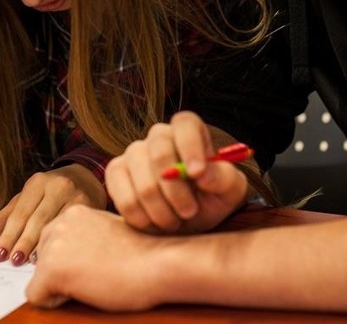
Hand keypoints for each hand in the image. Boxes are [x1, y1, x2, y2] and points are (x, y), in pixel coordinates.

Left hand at [0, 163, 105, 265]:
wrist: (86, 180)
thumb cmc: (51, 192)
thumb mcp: (28, 197)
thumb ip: (8, 215)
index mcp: (38, 182)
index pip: (20, 212)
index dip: (9, 235)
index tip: (0, 254)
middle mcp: (57, 186)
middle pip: (36, 220)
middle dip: (23, 243)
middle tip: (13, 260)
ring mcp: (75, 196)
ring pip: (54, 225)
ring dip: (39, 246)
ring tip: (27, 261)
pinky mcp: (89, 206)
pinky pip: (70, 228)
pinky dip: (59, 242)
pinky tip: (51, 253)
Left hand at [26, 205, 165, 310]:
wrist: (157, 262)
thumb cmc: (143, 252)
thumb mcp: (107, 232)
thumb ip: (84, 236)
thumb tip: (69, 255)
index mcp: (74, 212)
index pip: (52, 241)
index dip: (70, 258)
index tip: (93, 262)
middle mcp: (60, 222)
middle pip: (41, 257)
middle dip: (60, 270)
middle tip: (95, 273)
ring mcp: (54, 245)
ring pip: (39, 275)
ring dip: (60, 284)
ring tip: (93, 279)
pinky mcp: (52, 269)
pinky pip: (35, 295)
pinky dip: (54, 301)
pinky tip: (85, 290)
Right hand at [105, 111, 249, 233]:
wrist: (188, 221)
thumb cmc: (212, 199)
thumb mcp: (230, 190)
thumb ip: (223, 177)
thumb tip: (202, 173)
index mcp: (189, 130)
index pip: (185, 124)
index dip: (190, 146)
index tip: (197, 173)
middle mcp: (159, 136)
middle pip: (159, 153)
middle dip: (176, 190)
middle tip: (190, 212)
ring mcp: (134, 153)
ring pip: (143, 182)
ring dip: (161, 210)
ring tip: (175, 221)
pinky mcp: (116, 173)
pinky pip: (124, 198)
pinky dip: (142, 218)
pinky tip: (154, 223)